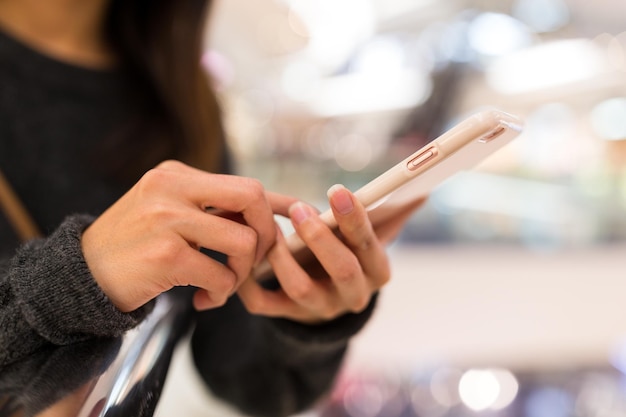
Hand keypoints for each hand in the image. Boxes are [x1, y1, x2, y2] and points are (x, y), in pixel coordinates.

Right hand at [81, 160, 276, 311]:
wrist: (81, 275)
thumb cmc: (136, 245)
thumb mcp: (171, 212)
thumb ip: (216, 208)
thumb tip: (281, 208)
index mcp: (177, 175)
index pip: (246, 185)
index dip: (278, 205)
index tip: (298, 221)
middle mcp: (172, 188)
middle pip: (253, 199)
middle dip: (265, 235)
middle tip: (253, 262)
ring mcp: (167, 219)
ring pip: (242, 242)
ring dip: (242, 273)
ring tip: (223, 285)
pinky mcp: (165, 255)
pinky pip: (220, 276)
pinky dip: (221, 294)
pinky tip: (203, 301)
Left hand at [237, 185, 424, 322]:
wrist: (332, 299)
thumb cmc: (352, 254)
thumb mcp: (373, 238)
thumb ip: (393, 215)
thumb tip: (419, 191)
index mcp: (376, 271)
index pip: (370, 245)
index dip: (355, 219)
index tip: (337, 190)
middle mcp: (353, 295)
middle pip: (342, 270)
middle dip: (321, 238)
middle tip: (300, 208)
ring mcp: (321, 308)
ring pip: (302, 288)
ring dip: (284, 258)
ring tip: (269, 230)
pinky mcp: (289, 316)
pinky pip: (266, 305)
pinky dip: (249, 285)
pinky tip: (242, 257)